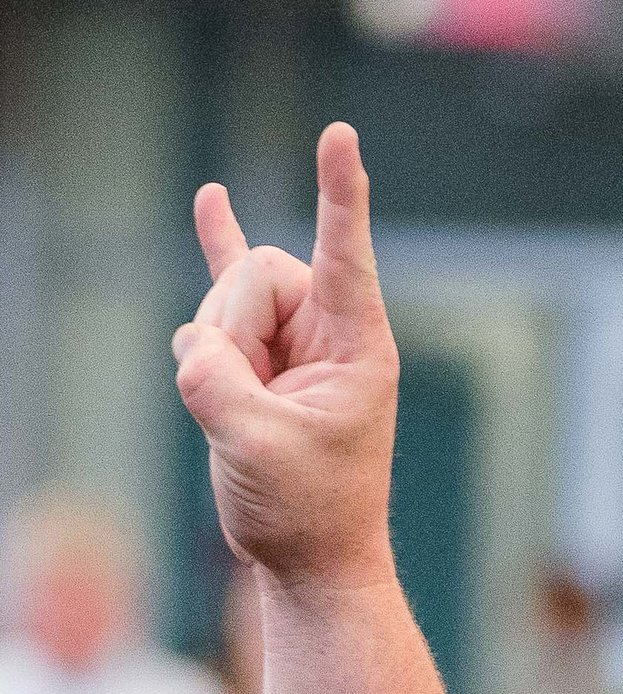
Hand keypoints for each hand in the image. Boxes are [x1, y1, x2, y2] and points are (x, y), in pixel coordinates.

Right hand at [172, 121, 399, 591]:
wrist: (309, 558)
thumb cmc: (306, 510)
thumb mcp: (257, 448)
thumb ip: (214, 381)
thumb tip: (194, 345)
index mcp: (357, 344)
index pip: (346, 251)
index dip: (341, 193)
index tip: (340, 135)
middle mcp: (328, 330)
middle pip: (257, 273)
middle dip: (230, 325)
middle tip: (247, 399)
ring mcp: (291, 339)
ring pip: (226, 297)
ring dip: (213, 350)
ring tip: (241, 411)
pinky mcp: (257, 356)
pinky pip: (229, 289)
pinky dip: (214, 249)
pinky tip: (210, 200)